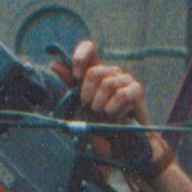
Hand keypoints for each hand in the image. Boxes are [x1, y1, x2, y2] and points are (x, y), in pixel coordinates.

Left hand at [68, 38, 175, 178]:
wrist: (122, 142)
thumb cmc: (101, 122)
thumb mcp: (81, 102)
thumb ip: (70, 83)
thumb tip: (53, 64)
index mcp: (97, 71)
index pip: (89, 48)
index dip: (81, 57)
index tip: (75, 77)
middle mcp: (112, 72)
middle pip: (96, 71)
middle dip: (88, 93)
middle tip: (90, 108)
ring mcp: (126, 80)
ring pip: (109, 84)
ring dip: (101, 104)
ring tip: (103, 115)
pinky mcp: (137, 90)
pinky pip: (122, 94)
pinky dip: (115, 108)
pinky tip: (115, 116)